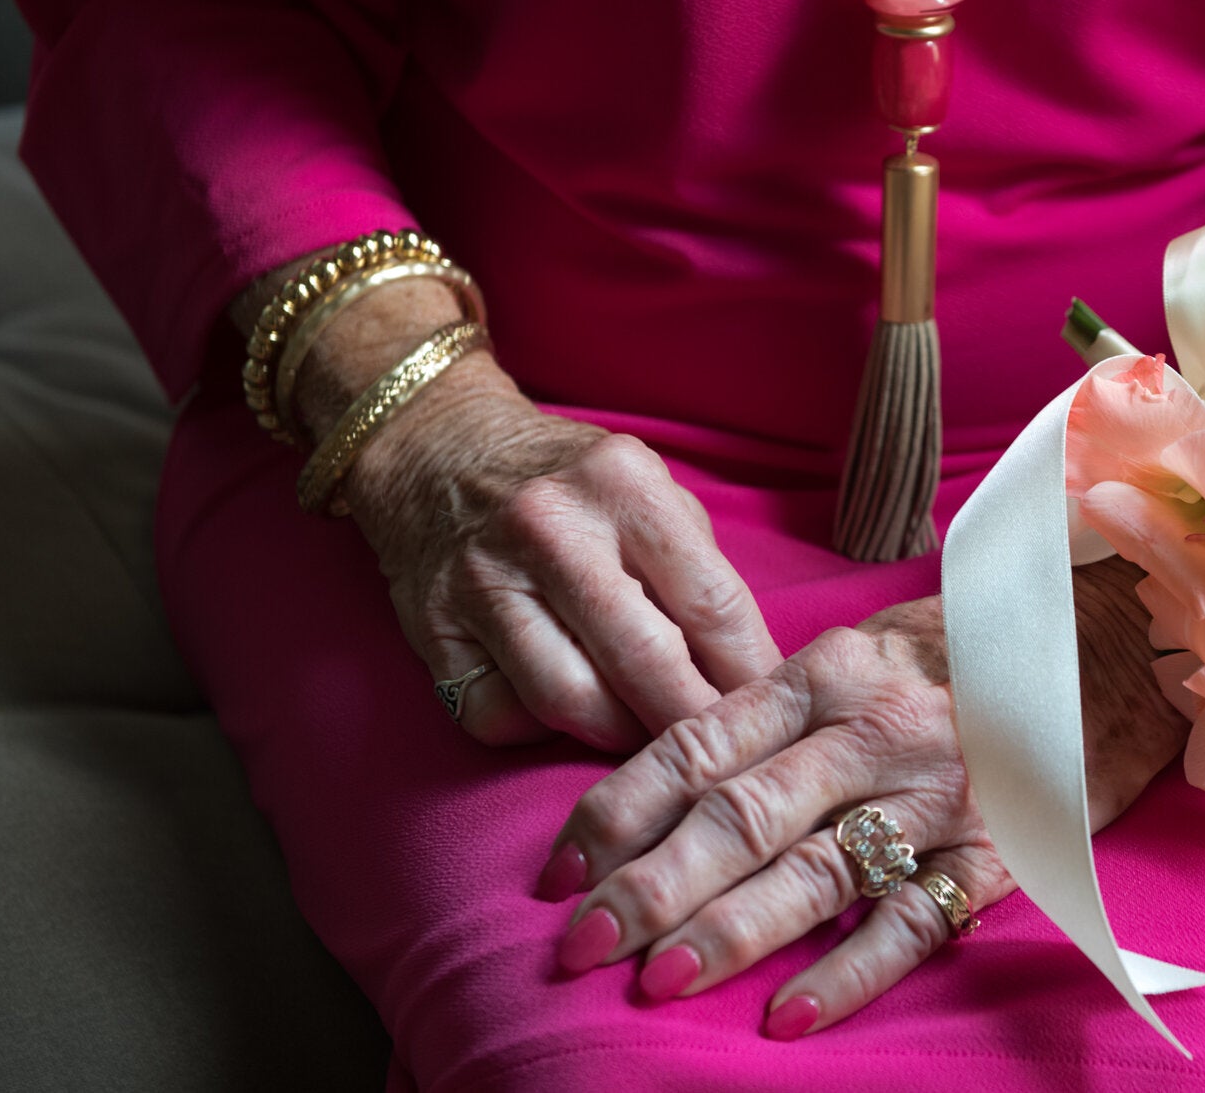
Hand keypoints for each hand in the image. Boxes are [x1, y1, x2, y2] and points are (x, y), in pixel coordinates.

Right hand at [236, 262, 780, 750]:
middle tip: (719, 754)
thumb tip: (754, 676)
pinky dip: (537, 730)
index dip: (751, 673)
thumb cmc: (572, 486)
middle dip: (692, 722)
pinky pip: (499, 717)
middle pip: (644, 663)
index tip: (774, 712)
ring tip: (644, 734)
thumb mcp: (649, 491)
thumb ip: (698, 571)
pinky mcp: (430, 628)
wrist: (439, 450)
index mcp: (623, 486)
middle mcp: (549, 528)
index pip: (711, 604)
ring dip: (619, 736)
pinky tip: (560, 710)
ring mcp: (482, 579)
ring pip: (569, 702)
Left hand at [536, 571, 1185, 1036]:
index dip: (621, 809)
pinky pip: (916, 919)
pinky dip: (852, 971)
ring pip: (815, 869)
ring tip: (657, 981)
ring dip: (729, 931)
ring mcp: (938, 793)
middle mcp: (872, 729)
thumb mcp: (868, 648)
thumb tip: (675, 775)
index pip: (701, 743)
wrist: (1119, 637)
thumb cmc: (974, 648)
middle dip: (651, 884)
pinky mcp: (1000, 849)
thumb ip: (781, 707)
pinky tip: (789, 1015)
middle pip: (741, 813)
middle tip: (580, 944)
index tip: (559, 869)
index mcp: (828, 672)